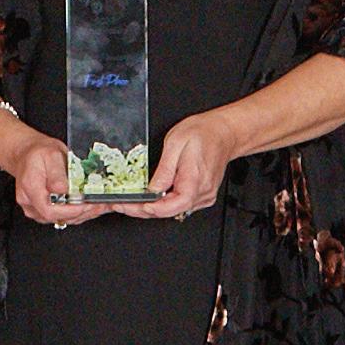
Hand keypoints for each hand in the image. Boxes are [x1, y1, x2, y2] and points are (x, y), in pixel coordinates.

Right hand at [0, 117, 107, 226]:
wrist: (28, 154)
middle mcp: (30, 202)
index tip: (86, 204)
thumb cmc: (39, 153)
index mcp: (31, 188)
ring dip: (84, 214)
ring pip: (62, 219)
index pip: (49, 210)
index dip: (70, 211)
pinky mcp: (43, 211)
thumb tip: (64, 190)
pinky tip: (92, 206)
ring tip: (101, 205)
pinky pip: (62, 216)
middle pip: (57, 217)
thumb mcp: (51, 155)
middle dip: (82, 212)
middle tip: (101, 204)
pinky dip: (79, 213)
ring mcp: (36, 209)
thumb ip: (57, 174)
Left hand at [116, 110, 239, 218]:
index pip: (169, 207)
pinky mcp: (202, 196)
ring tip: (131, 202)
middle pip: (168, 212)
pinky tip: (151, 198)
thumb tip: (152, 190)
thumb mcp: (176, 144)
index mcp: (194, 181)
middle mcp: (201, 193)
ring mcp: (203, 197)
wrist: (224, 132)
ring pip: (173, 211)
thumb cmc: (203, 133)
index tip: (128, 205)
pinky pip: (180, 205)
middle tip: (121, 205)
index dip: (146, 209)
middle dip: (142, 210)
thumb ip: (163, 170)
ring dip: (152, 208)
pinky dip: (163, 204)